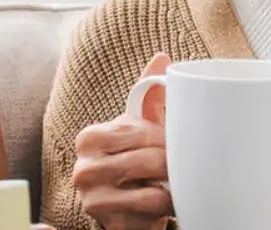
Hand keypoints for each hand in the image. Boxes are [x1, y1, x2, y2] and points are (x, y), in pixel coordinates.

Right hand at [72, 53, 172, 229]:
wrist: (125, 208)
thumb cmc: (133, 159)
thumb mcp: (138, 128)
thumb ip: (147, 93)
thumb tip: (162, 57)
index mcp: (89, 138)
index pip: (137, 131)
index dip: (165, 137)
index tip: (177, 142)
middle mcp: (84, 168)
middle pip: (148, 159)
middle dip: (173, 162)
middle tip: (186, 163)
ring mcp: (93, 197)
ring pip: (153, 188)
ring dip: (173, 185)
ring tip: (178, 181)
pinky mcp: (108, 221)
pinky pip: (151, 209)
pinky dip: (166, 205)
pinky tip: (166, 200)